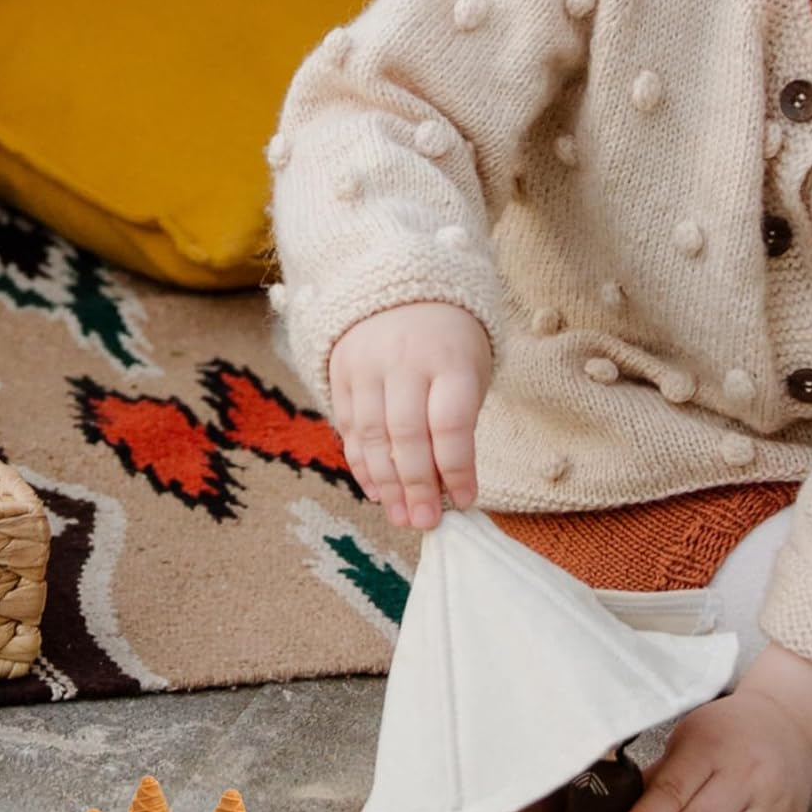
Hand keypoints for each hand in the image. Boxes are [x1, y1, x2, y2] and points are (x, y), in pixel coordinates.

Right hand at [328, 301, 491, 531]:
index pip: (451, 423)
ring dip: (386, 484)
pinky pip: (349, 426)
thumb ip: (459, 423)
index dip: (456, 468)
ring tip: (401, 516)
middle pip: (407, 434)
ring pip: (373, 435)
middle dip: (417, 486)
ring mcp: (367, 364)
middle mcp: (404, 360)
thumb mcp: (471, 369)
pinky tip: (376, 491)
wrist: (404, 289)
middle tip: (426, 522)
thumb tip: (446, 489)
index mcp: (449, 358)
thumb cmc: (449, 343)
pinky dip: (362, 464)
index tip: (463, 501)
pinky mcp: (340, 372)